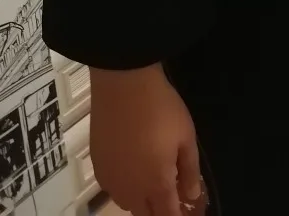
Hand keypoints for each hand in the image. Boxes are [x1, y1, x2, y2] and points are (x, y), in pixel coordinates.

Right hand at [90, 63, 206, 214]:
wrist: (124, 84)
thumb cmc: (161, 108)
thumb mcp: (186, 136)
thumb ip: (189, 170)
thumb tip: (191, 196)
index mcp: (157, 183)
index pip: (168, 215)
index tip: (186, 210)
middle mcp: (131, 189)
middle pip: (145, 215)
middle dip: (159, 211)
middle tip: (171, 194)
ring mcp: (110, 179)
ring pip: (127, 204)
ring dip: (141, 200)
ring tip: (151, 178)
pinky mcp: (97, 165)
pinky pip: (112, 188)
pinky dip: (124, 186)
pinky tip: (131, 166)